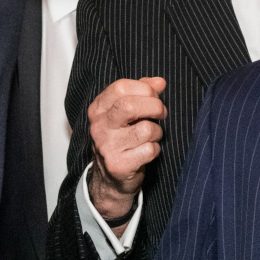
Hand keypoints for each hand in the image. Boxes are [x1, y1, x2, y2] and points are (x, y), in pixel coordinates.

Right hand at [86, 77, 166, 221]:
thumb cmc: (122, 138)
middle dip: (154, 107)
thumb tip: (159, 82)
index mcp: (98, 109)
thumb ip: (142, 92)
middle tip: (161, 113)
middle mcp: (99, 126)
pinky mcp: (119, 165)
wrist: (111, 178)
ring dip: (157, 132)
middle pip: (130, 106)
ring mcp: (107, 146)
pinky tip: (147, 151)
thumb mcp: (126, 112)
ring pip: (145, 129)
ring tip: (152, 136)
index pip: (121, 87)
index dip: (144, 89)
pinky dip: (155, 149)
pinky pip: (149, 150)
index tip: (154, 96)